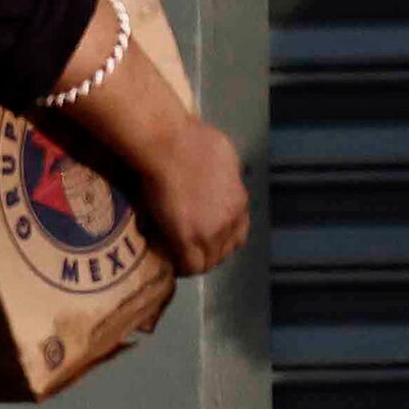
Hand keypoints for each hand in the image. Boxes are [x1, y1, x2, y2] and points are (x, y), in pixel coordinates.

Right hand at [134, 115, 252, 276]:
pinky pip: (189, 265)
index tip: (204, 240)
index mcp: (239, 202)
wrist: (169, 146)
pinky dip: (181, 268)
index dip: (221, 241)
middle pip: (225, 252)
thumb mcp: (220, 160)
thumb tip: (211, 183)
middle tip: (189, 251)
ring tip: (177, 258)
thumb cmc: (192, 140)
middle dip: (209, 255)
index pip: (238, 236)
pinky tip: (169, 264)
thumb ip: (221, 181)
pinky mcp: (185, 237)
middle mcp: (230, 221)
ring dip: (195, 261)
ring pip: (208, 261)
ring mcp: (210, 231)